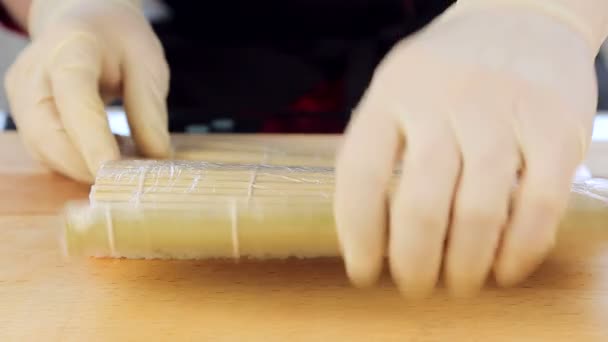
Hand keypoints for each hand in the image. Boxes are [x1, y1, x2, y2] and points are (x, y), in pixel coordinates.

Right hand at [4, 0, 170, 182]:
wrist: (86, 24)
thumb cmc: (119, 41)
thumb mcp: (147, 64)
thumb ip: (149, 110)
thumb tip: (156, 159)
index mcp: (70, 49)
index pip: (75, 98)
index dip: (91, 138)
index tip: (112, 170)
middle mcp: (34, 73)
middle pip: (48, 133)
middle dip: (87, 165)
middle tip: (129, 180)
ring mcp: (22, 95)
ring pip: (44, 149)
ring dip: (83, 167)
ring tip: (125, 162)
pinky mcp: (22, 115)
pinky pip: (46, 151)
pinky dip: (76, 162)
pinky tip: (107, 155)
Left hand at [334, 4, 597, 297]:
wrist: (524, 17)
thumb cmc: (449, 69)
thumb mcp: (397, 87)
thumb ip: (380, 147)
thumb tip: (371, 232)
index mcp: (392, 94)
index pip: (361, 176)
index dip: (359, 236)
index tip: (364, 272)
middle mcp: (443, 100)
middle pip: (419, 205)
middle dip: (413, 263)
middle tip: (414, 287)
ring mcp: (502, 111)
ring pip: (478, 212)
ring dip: (464, 266)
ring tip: (455, 284)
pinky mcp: (555, 127)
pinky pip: (538, 205)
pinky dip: (520, 250)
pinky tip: (505, 269)